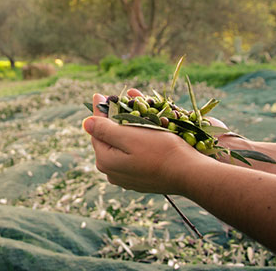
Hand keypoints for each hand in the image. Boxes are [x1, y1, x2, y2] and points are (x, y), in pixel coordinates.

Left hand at [83, 91, 211, 194]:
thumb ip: (105, 129)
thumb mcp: (129, 135)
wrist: (190, 173)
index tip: (99, 95)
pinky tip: (141, 132)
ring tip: (128, 113)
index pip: (96, 130)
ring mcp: (125, 178)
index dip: (99, 111)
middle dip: (111, 120)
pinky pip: (131, 156)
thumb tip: (86, 122)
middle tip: (114, 101)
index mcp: (105, 160)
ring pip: (120, 147)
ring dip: (124, 130)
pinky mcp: (139, 180)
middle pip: (108, 140)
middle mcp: (112, 172)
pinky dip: (134, 142)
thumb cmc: (161, 151)